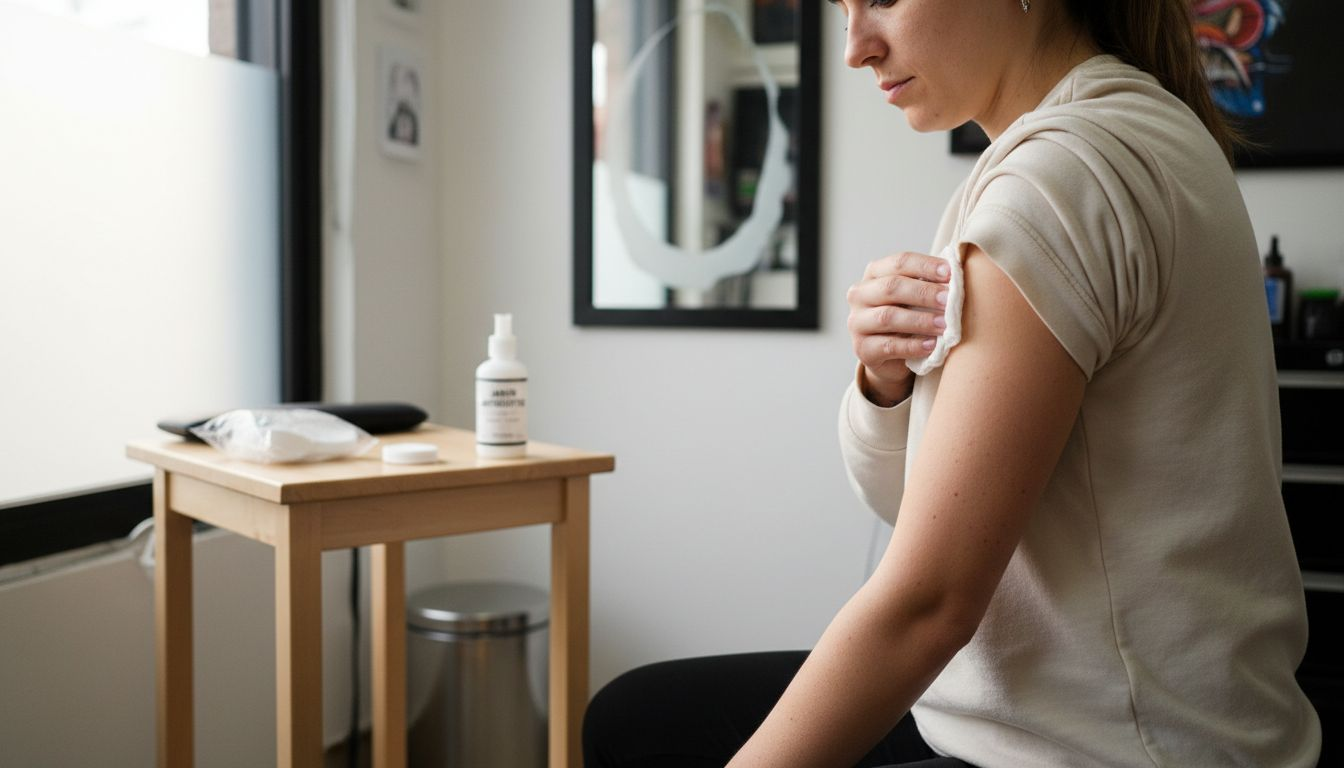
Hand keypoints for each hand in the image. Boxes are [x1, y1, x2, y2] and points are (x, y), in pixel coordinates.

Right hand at [846, 251, 950, 405]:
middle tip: (950, 300)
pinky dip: (913, 346)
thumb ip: (930, 284)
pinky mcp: (862, 349)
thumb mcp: (916, 297)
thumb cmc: (909, 317)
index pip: (899, 263)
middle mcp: (860, 295)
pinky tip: (931, 345)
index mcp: (874, 274)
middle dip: (924, 293)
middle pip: (891, 287)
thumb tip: (958, 275)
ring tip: (944, 325)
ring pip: (887, 317)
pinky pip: (888, 346)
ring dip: (920, 320)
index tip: (951, 273)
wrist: (892, 357)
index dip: (926, 266)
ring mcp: (857, 322)